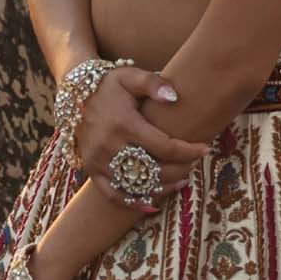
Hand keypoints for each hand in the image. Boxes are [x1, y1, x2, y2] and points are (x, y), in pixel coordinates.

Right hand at [74, 65, 208, 211]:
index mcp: (124, 124)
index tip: (204, 149)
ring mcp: (99, 161)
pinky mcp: (92, 170)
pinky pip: (113, 194)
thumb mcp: (129, 75)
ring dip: (163, 187)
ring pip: (137, 185)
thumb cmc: (109, 85)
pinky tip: (153, 204)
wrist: (76, 95)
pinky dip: (133, 203)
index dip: (188, 151)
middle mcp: (110, 146)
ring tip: (182, 180)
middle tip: (193, 164)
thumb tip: (173, 97)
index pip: (164, 146)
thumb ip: (152, 83)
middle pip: (154, 170)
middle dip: (179, 169)